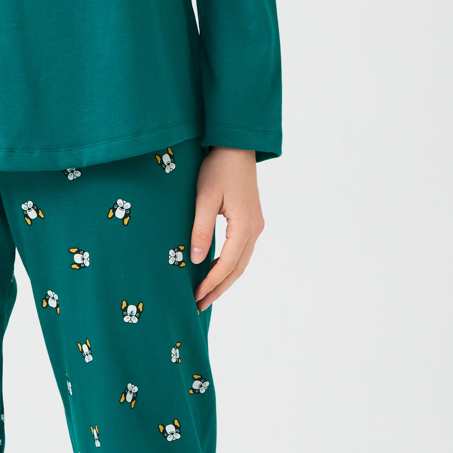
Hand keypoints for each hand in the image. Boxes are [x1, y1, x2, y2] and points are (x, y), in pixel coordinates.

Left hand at [190, 147, 264, 311]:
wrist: (237, 147)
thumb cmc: (219, 169)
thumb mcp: (204, 198)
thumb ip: (201, 230)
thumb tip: (198, 260)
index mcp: (245, 226)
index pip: (228, 264)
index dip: (211, 283)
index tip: (196, 297)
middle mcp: (255, 229)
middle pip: (238, 269)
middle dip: (219, 289)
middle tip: (200, 305)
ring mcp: (256, 226)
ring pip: (242, 262)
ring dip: (225, 280)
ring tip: (207, 295)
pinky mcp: (252, 221)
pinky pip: (242, 251)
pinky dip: (230, 266)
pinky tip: (216, 271)